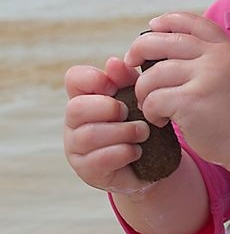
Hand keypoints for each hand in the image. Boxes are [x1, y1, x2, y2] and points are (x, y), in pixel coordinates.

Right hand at [64, 58, 152, 193]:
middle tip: (131, 112)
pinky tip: (137, 150)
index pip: (74, 78)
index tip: (116, 87)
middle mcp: (74, 121)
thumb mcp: (138, 96)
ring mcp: (77, 147)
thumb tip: (113, 62)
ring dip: (124, 132)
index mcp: (85, 97)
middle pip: (76, 108)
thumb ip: (126, 78)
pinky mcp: (87, 170)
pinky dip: (125, 152)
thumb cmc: (140, 121)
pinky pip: (101, 159)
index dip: (95, 79)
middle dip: (109, 108)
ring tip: (143, 132)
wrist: (151, 161)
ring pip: (90, 135)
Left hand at [124, 12, 229, 167]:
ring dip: (144, 91)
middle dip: (138, 50)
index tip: (150, 29)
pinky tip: (161, 120)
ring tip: (151, 105)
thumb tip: (164, 41)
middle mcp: (215, 57)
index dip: (165, 22)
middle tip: (131, 65)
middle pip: (162, 41)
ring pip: (153, 74)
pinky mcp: (192, 101)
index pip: (189, 21)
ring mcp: (205, 77)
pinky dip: (150, 111)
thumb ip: (207, 56)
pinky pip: (155, 99)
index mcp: (224, 48)